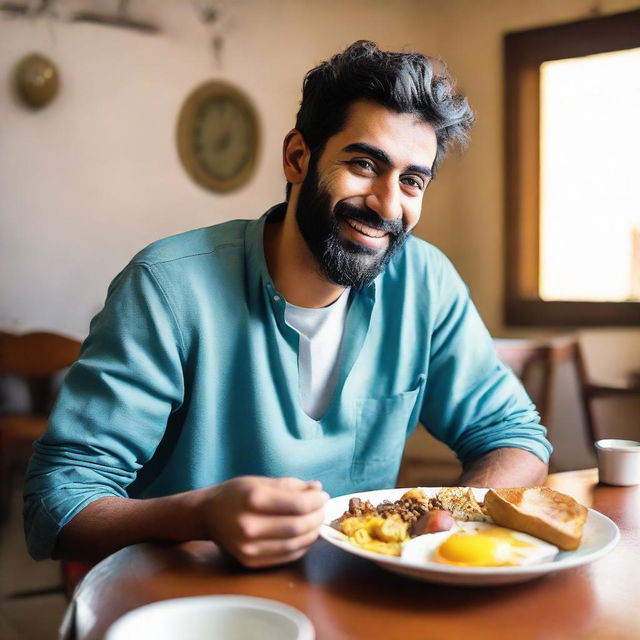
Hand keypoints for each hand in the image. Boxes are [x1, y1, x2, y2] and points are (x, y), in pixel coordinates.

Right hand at [199, 476, 328, 567]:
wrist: (207, 515)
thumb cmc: (235, 493)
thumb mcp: (260, 481)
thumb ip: (290, 485)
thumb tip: (317, 488)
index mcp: (253, 499)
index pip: (297, 504)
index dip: (316, 501)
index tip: (322, 495)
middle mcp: (250, 526)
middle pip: (298, 526)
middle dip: (317, 517)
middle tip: (322, 509)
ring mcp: (249, 547)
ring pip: (295, 544)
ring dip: (312, 533)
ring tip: (316, 521)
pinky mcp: (250, 562)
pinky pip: (286, 556)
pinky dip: (301, 546)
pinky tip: (304, 534)